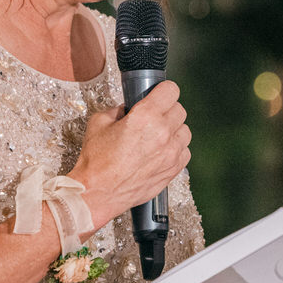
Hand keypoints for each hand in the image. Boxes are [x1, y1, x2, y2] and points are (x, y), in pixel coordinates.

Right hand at [68, 81, 190, 229]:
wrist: (98, 192)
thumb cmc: (97, 162)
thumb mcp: (99, 122)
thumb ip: (117, 110)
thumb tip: (127, 108)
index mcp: (145, 116)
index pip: (171, 90)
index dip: (163, 91)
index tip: (158, 94)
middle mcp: (162, 132)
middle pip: (179, 109)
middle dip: (167, 110)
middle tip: (153, 116)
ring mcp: (171, 153)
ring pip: (185, 130)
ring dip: (174, 130)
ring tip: (157, 136)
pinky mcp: (173, 169)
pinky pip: (185, 151)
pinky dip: (176, 149)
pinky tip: (161, 151)